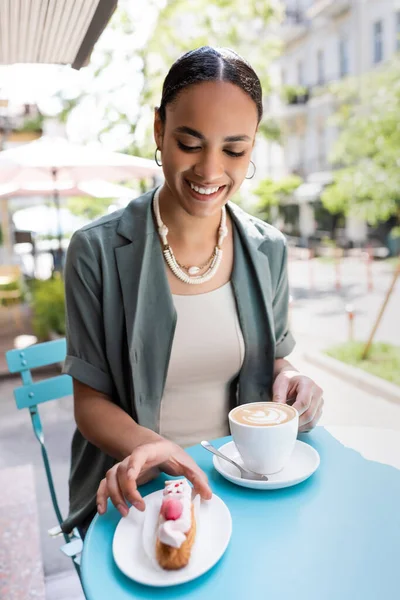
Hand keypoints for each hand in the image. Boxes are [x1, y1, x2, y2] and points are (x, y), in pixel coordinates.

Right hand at [96, 438, 211, 516]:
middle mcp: (132, 458)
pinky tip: (103, 510)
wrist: (159, 448)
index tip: (132, 480)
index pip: (136, 456)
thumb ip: (198, 478)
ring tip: (125, 512)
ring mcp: (123, 467)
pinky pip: (104, 485)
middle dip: (126, 491)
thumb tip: (208, 495)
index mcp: (148, 452)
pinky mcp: (120, 478)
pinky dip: (101, 497)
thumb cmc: (172, 455)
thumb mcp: (187, 463)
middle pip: (120, 472)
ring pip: (110, 479)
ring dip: (114, 496)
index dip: (132, 466)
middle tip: (138, 507)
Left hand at [272, 369, 323, 432]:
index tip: (284, 418)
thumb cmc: (287, 380)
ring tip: (288, 426)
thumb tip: (278, 412)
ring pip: (312, 421)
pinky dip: (303, 427)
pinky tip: (294, 425)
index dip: (294, 413)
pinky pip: (313, 423)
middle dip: (296, 422)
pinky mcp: (319, 410)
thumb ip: (278, 397)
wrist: (294, 379)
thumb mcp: (280, 384)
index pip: (304, 403)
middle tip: (284, 425)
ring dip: (300, 426)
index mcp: (308, 384)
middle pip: (309, 414)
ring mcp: (320, 403)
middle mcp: (317, 394)